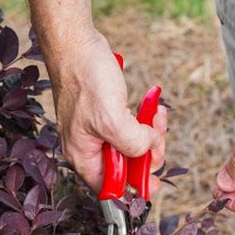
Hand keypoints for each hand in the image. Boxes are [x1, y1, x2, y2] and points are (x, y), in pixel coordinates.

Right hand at [46, 31, 165, 194]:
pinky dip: (144, 121)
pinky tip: (153, 108)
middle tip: (158, 138)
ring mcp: (96, 131)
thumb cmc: (86, 80)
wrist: (76, 45)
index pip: (110, 188)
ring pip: (130, 146)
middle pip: (125, 168)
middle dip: (147, 154)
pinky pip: (130, 127)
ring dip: (149, 135)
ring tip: (158, 116)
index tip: (154, 181)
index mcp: (83, 155)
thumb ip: (132, 144)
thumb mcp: (112, 118)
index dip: (133, 189)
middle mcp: (88, 147)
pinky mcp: (105, 115)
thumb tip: (149, 149)